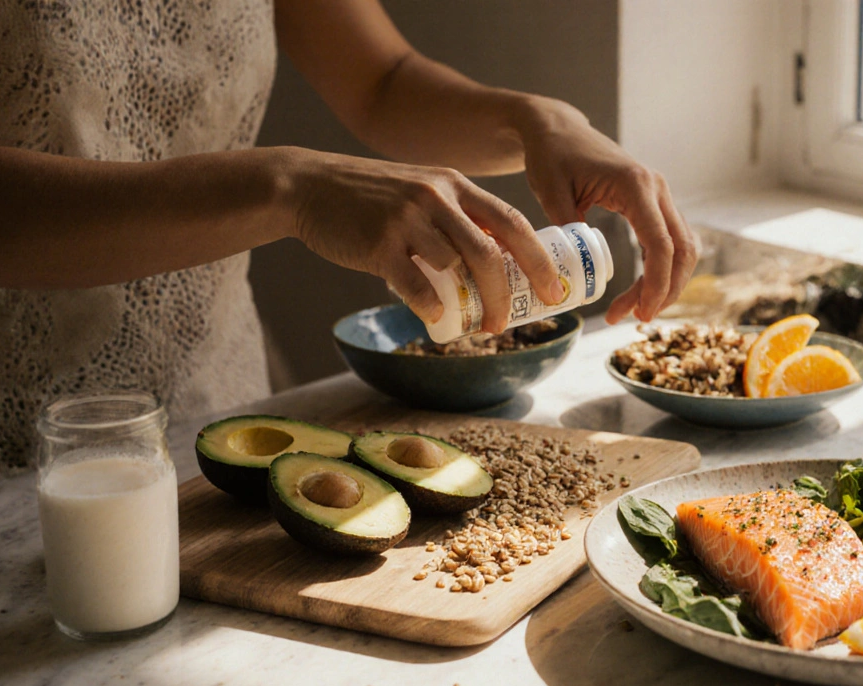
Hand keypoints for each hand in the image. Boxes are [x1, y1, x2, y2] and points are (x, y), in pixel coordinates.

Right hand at [286, 149, 563, 332]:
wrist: (309, 185)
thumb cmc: (371, 196)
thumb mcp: (422, 189)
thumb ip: (456, 214)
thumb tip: (494, 258)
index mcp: (454, 185)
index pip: (512, 222)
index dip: (539, 260)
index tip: (554, 290)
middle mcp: (436, 197)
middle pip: (489, 253)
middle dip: (506, 295)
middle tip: (506, 323)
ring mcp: (407, 220)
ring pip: (454, 269)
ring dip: (469, 304)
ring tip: (472, 323)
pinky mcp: (378, 244)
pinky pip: (416, 285)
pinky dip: (430, 307)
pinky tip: (434, 318)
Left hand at [519, 100, 697, 323]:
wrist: (556, 128)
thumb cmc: (551, 156)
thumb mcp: (551, 192)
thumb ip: (568, 228)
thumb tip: (577, 273)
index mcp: (635, 185)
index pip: (661, 244)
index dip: (656, 284)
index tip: (640, 313)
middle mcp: (656, 188)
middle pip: (682, 250)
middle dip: (666, 290)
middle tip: (637, 318)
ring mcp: (658, 194)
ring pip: (681, 248)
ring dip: (666, 283)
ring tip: (635, 310)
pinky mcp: (652, 202)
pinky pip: (668, 241)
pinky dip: (660, 269)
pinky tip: (640, 290)